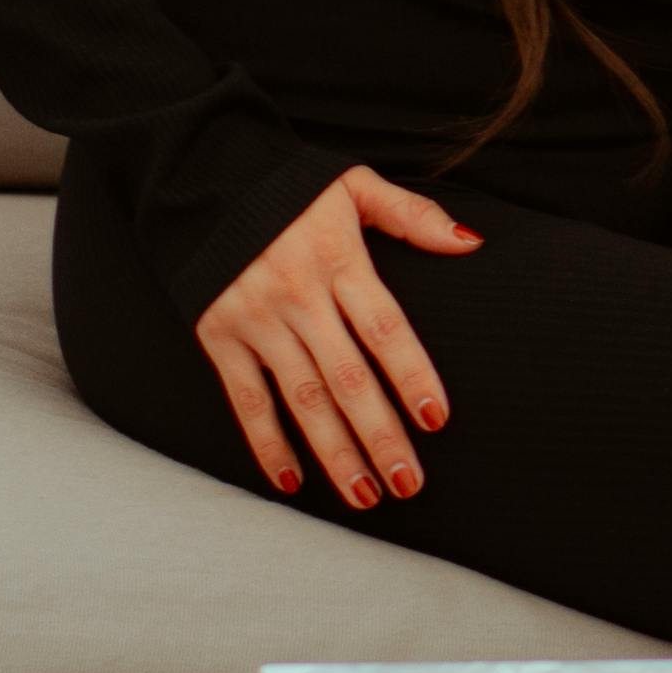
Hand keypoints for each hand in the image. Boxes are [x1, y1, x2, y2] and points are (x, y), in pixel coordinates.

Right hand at [196, 166, 479, 507]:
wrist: (200, 177)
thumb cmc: (291, 187)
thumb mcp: (353, 185)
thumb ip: (412, 217)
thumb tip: (471, 243)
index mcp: (338, 258)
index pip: (385, 327)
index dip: (412, 374)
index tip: (436, 419)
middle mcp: (297, 295)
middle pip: (346, 377)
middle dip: (379, 434)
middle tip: (409, 483)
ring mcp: (254, 319)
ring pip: (300, 398)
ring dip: (333, 451)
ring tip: (365, 495)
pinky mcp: (217, 337)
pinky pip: (245, 399)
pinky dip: (265, 442)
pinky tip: (291, 479)